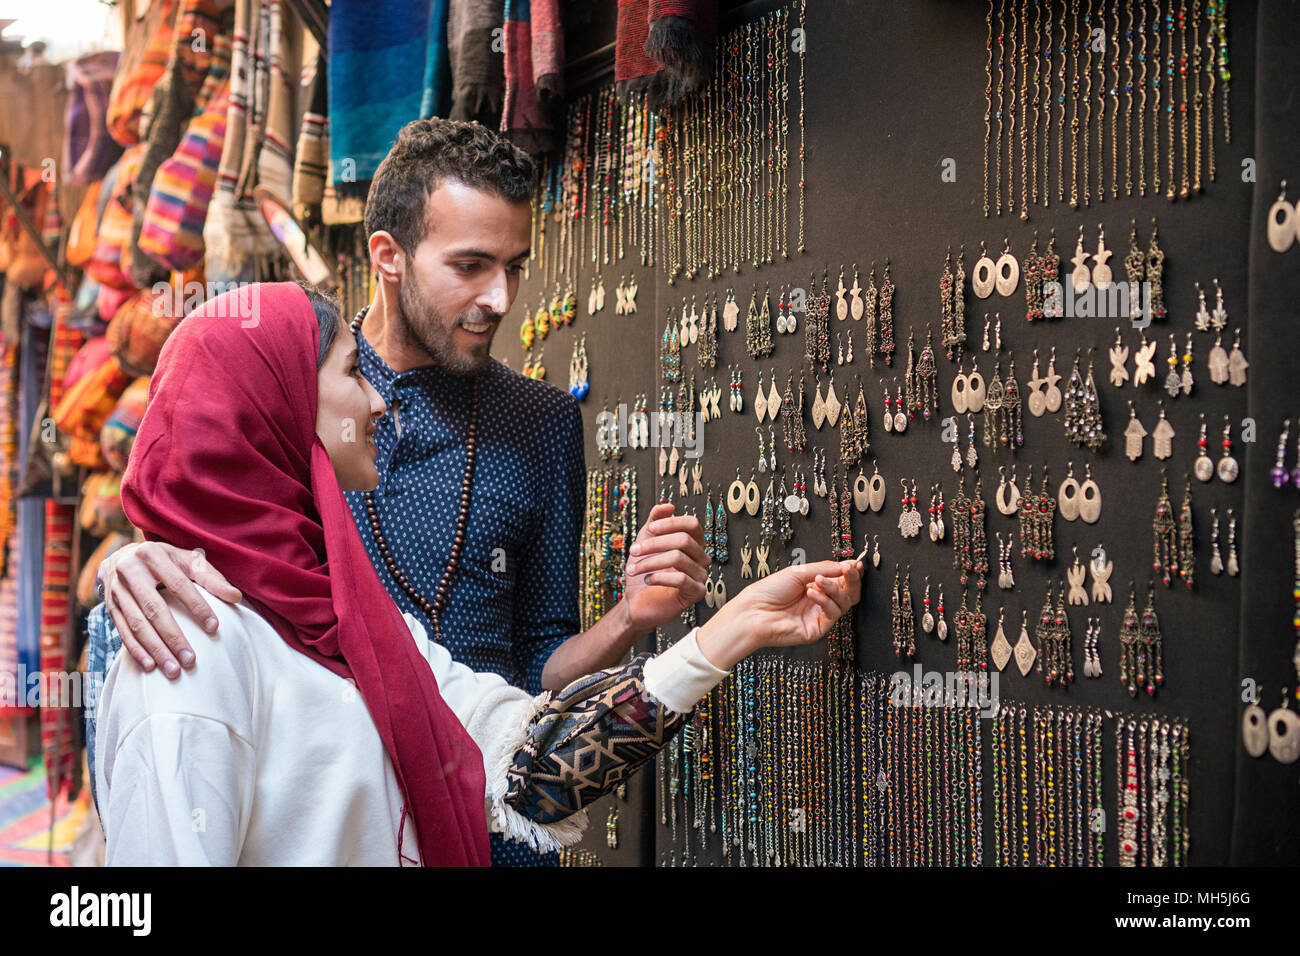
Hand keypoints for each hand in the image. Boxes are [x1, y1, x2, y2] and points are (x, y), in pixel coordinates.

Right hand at [98, 542, 241, 677]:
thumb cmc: (165, 561)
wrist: (121, 558)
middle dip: (173, 636)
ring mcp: (116, 591)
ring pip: (137, 624)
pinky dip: (136, 650)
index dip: (197, 606)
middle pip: (154, 609)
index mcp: (153, 555)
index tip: (214, 628)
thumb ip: (210, 576)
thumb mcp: (186, 560)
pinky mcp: (110, 607)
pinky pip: (122, 632)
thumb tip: (236, 597)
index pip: (179, 584)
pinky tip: (150, 666)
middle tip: (190, 660)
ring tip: (174, 670)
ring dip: (155, 649)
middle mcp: (130, 571)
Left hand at [621, 503, 708, 631]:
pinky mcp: (696, 593)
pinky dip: (659, 577)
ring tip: (633, 568)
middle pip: (684, 540)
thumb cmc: (643, 571)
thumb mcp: (645, 540)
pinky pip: (682, 579)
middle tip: (633, 551)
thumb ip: (655, 521)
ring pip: (679, 559)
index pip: (692, 524)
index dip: (671, 523)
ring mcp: (700, 575)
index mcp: (692, 543)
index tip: (649, 529)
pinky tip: (647, 580)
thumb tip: (668, 505)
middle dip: (654, 544)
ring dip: (650, 562)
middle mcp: (700, 557)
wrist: (636, 601)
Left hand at [696, 559, 862, 670]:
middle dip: (852, 580)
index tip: (855, 563)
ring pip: (844, 603)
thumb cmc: (769, 591)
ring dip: (834, 588)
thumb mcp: (798, 572)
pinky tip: (811, 593)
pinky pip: (833, 614)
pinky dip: (825, 601)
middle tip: (850, 569)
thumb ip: (824, 568)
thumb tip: (847, 564)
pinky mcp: (817, 629)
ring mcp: (819, 616)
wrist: (753, 611)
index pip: (841, 579)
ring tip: (817, 581)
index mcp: (815, 585)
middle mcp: (820, 601)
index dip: (851, 572)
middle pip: (849, 592)